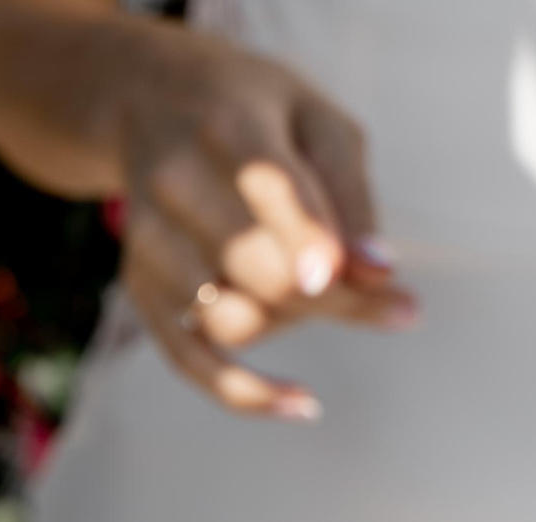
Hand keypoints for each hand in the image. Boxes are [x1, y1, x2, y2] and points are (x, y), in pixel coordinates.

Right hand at [0, 0, 414, 417]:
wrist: (146, 102)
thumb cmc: (254, 113)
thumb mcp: (316, 119)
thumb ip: (349, 190)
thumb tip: (377, 272)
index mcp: (225, 126)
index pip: (269, 189)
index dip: (305, 236)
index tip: (348, 275)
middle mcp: (174, 187)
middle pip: (257, 268)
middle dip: (334, 296)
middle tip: (395, 303)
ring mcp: (149, 245)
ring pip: (232, 318)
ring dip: (298, 324)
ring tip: (329, 296)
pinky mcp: (141, 290)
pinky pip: (190, 360)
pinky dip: (244, 392)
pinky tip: (302, 405)